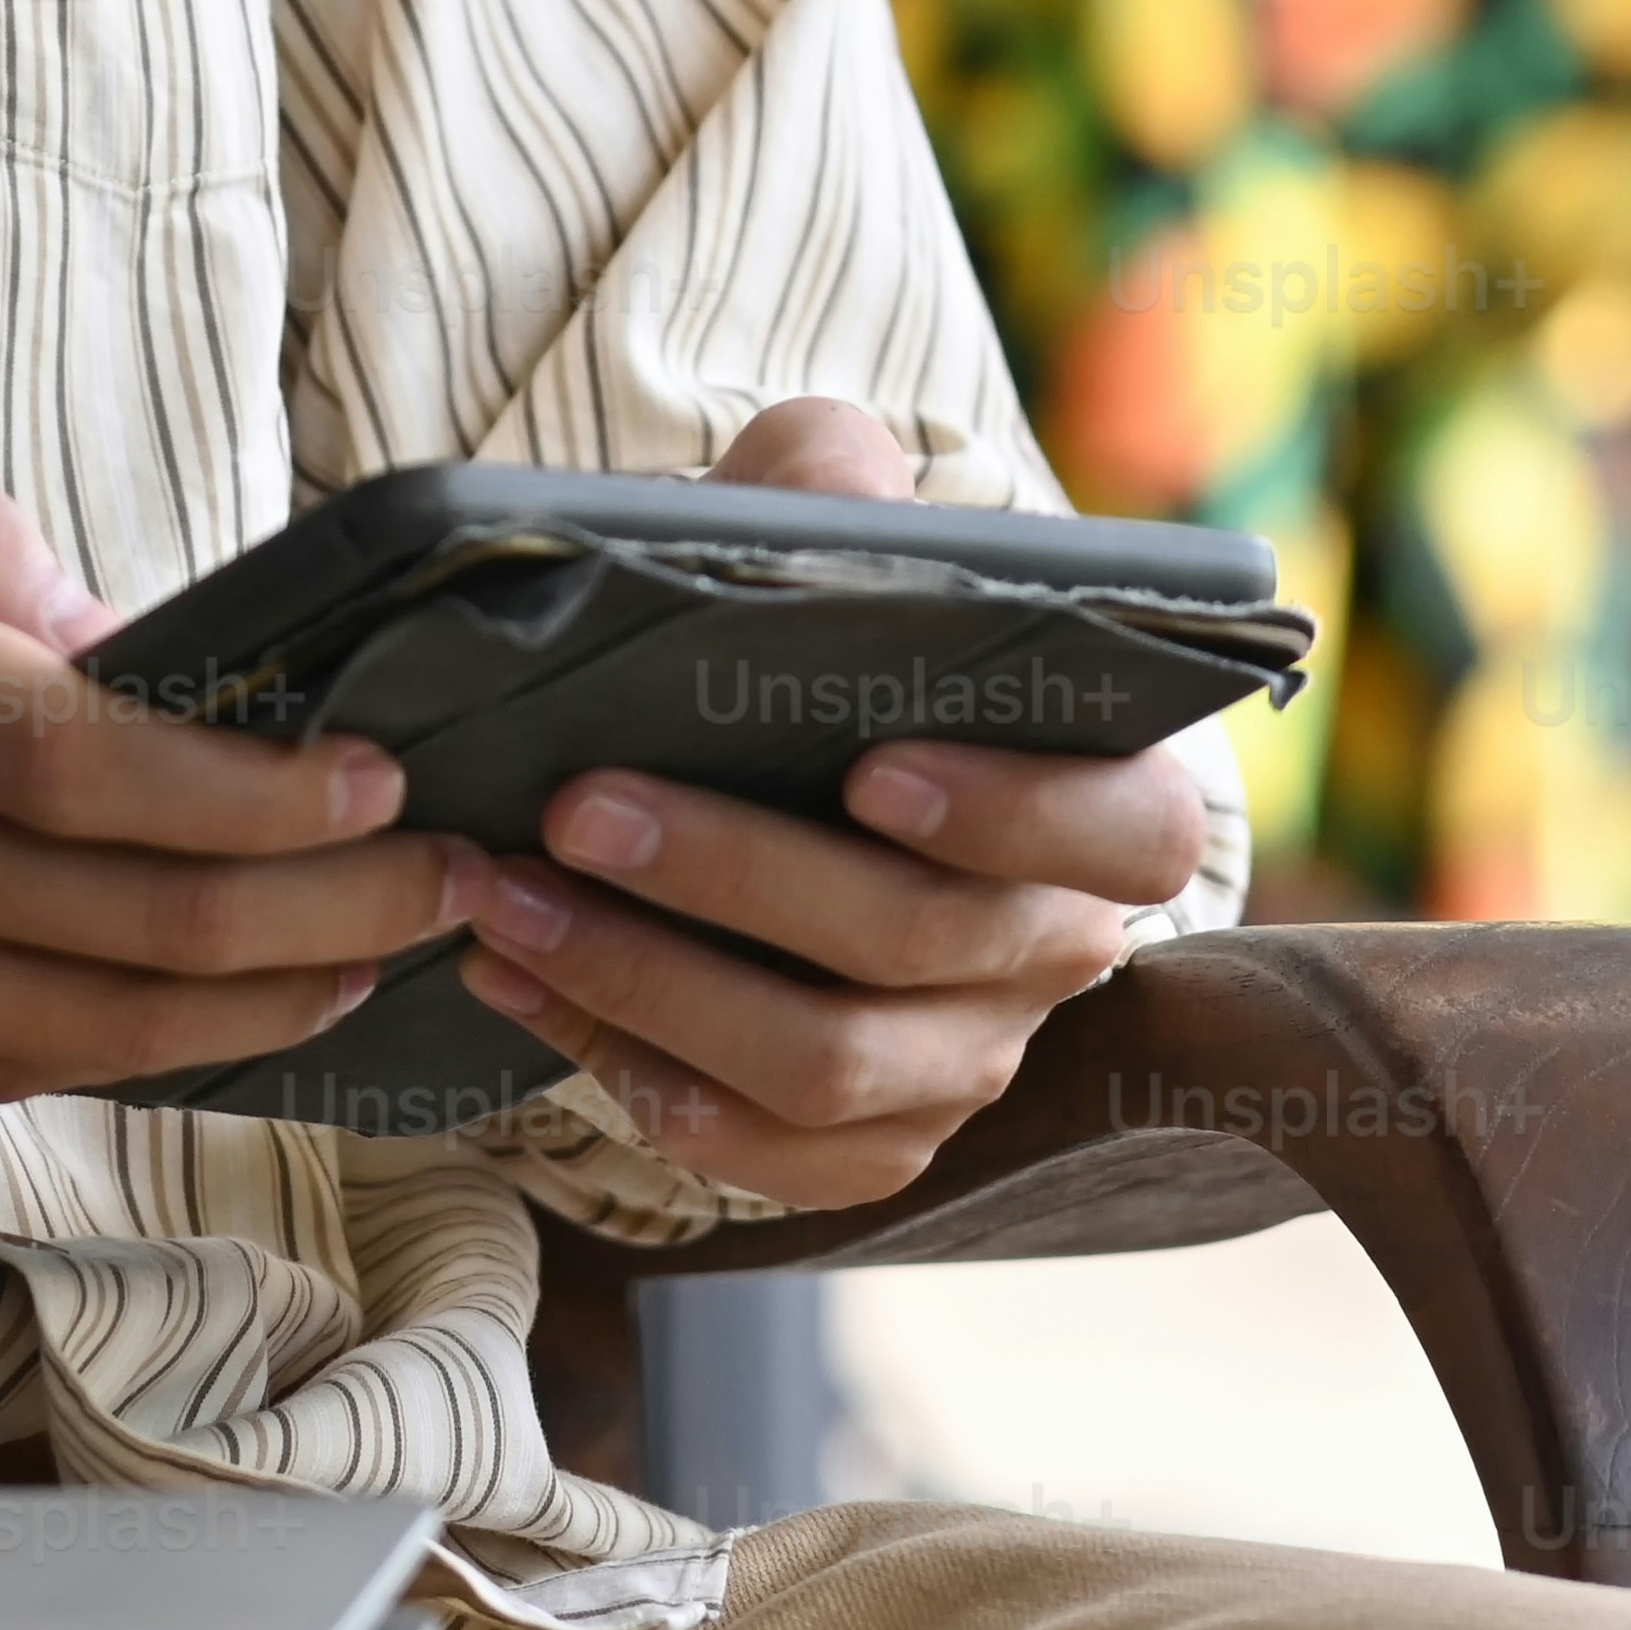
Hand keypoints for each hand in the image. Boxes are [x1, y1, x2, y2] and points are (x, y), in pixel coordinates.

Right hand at [0, 421, 472, 1130]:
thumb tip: (109, 623)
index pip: (113, 765)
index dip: (280, 793)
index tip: (383, 776)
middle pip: (154, 917)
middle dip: (341, 906)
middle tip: (454, 880)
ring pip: (112, 1024)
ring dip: (276, 996)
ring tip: (380, 952)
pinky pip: (19, 1075)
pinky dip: (149, 1050)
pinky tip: (225, 1013)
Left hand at [443, 392, 1209, 1212]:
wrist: (777, 765)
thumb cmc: (830, 645)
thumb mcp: (843, 533)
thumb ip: (844, 482)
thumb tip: (830, 476)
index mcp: (1107, 812)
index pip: (1125, 833)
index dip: (1009, 811)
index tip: (868, 766)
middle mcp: (1053, 953)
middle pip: (914, 942)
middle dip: (732, 876)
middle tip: (576, 806)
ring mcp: (964, 1064)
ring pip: (823, 1066)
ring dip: (646, 982)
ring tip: (504, 898)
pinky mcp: (868, 1148)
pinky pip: (758, 1154)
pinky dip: (626, 1070)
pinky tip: (515, 983)